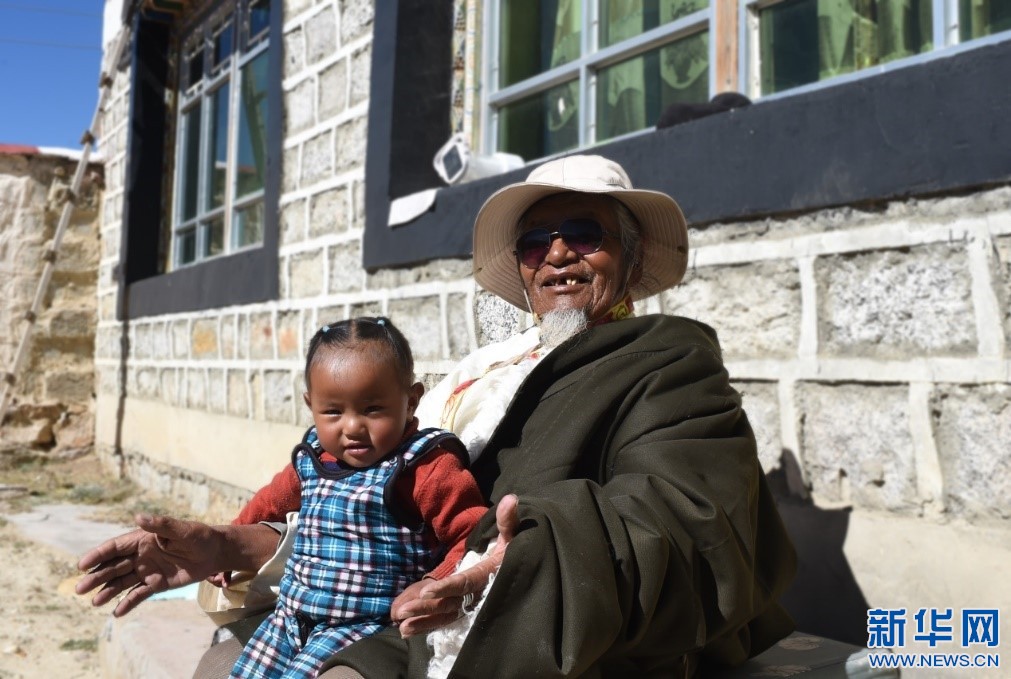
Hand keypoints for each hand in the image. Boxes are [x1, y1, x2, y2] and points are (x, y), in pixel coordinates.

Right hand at [75, 514, 226, 616]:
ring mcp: (147, 570)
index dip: (98, 555)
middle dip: (96, 577)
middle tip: (80, 589)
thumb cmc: (199, 536)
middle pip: (113, 567)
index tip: (82, 565)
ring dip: (107, 591)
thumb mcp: (183, 529)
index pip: (115, 547)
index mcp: (143, 539)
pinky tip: (116, 613)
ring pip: (122, 582)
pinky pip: (138, 595)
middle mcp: (141, 556)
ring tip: (94, 602)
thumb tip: (139, 517)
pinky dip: (127, 603)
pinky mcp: (156, 584)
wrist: (216, 553)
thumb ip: (161, 525)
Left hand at [392, 494, 518, 636]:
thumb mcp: (512, 536)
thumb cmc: (514, 553)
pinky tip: (408, 631)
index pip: (464, 583)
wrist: (522, 574)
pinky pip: (445, 620)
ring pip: (445, 615)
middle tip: (402, 613)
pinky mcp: (464, 610)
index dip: (446, 588)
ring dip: (424, 621)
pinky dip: (428, 625)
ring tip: (401, 627)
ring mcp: (470, 605)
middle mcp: (477, 594)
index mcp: (486, 575)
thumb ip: (507, 520)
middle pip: (450, 603)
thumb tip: (510, 499)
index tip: (426, 593)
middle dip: (426, 609)